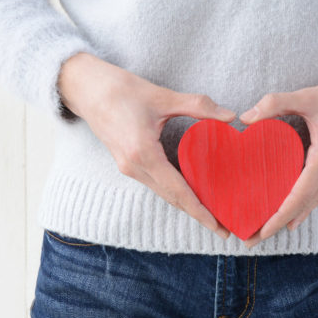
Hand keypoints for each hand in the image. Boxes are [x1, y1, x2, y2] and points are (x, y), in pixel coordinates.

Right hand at [58, 52, 235, 239]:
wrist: (87, 89)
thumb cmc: (121, 90)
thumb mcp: (163, 96)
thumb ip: (198, 106)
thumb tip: (230, 116)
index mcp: (143, 154)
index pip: (178, 191)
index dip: (200, 211)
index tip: (218, 227)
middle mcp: (134, 167)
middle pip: (172, 199)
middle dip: (198, 215)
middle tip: (225, 228)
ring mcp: (128, 167)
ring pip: (163, 193)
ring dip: (186, 205)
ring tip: (212, 213)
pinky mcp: (127, 163)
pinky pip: (155, 183)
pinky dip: (174, 191)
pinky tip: (191, 190)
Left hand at [237, 59, 317, 248]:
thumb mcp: (311, 95)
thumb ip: (276, 103)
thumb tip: (245, 118)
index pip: (300, 195)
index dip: (279, 216)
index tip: (261, 231)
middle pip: (304, 207)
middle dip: (277, 224)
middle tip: (250, 239)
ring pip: (313, 203)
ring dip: (289, 217)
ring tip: (263, 229)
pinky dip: (303, 205)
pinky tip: (288, 215)